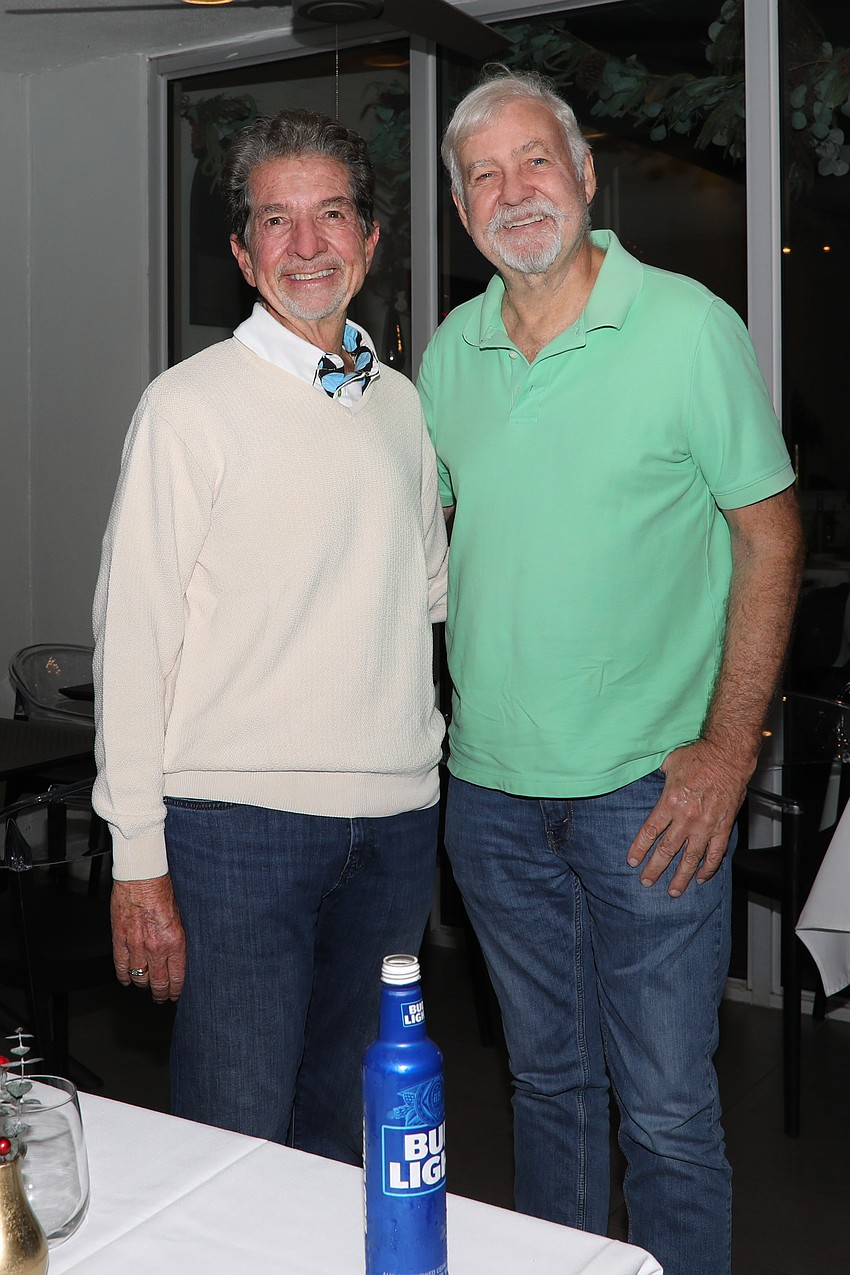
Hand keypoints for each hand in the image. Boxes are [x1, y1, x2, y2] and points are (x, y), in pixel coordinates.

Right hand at [111, 875, 185, 1001]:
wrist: (141, 877)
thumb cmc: (163, 890)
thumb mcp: (180, 917)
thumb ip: (177, 938)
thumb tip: (177, 955)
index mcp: (174, 941)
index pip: (176, 976)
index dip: (176, 990)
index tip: (175, 994)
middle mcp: (155, 947)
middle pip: (158, 982)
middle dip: (160, 994)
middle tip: (161, 997)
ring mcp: (136, 945)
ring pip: (139, 976)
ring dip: (143, 985)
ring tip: (146, 988)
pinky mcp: (120, 939)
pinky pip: (121, 965)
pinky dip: (123, 976)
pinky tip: (127, 980)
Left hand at [626, 739, 751, 896]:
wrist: (728, 755)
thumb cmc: (699, 755)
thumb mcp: (669, 763)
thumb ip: (657, 777)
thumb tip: (645, 777)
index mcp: (670, 802)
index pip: (650, 832)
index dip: (639, 849)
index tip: (632, 861)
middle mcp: (686, 818)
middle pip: (667, 850)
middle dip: (655, 869)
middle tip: (646, 881)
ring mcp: (706, 825)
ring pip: (691, 858)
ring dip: (681, 877)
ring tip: (673, 892)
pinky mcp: (723, 826)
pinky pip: (716, 853)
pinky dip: (709, 867)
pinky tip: (702, 878)